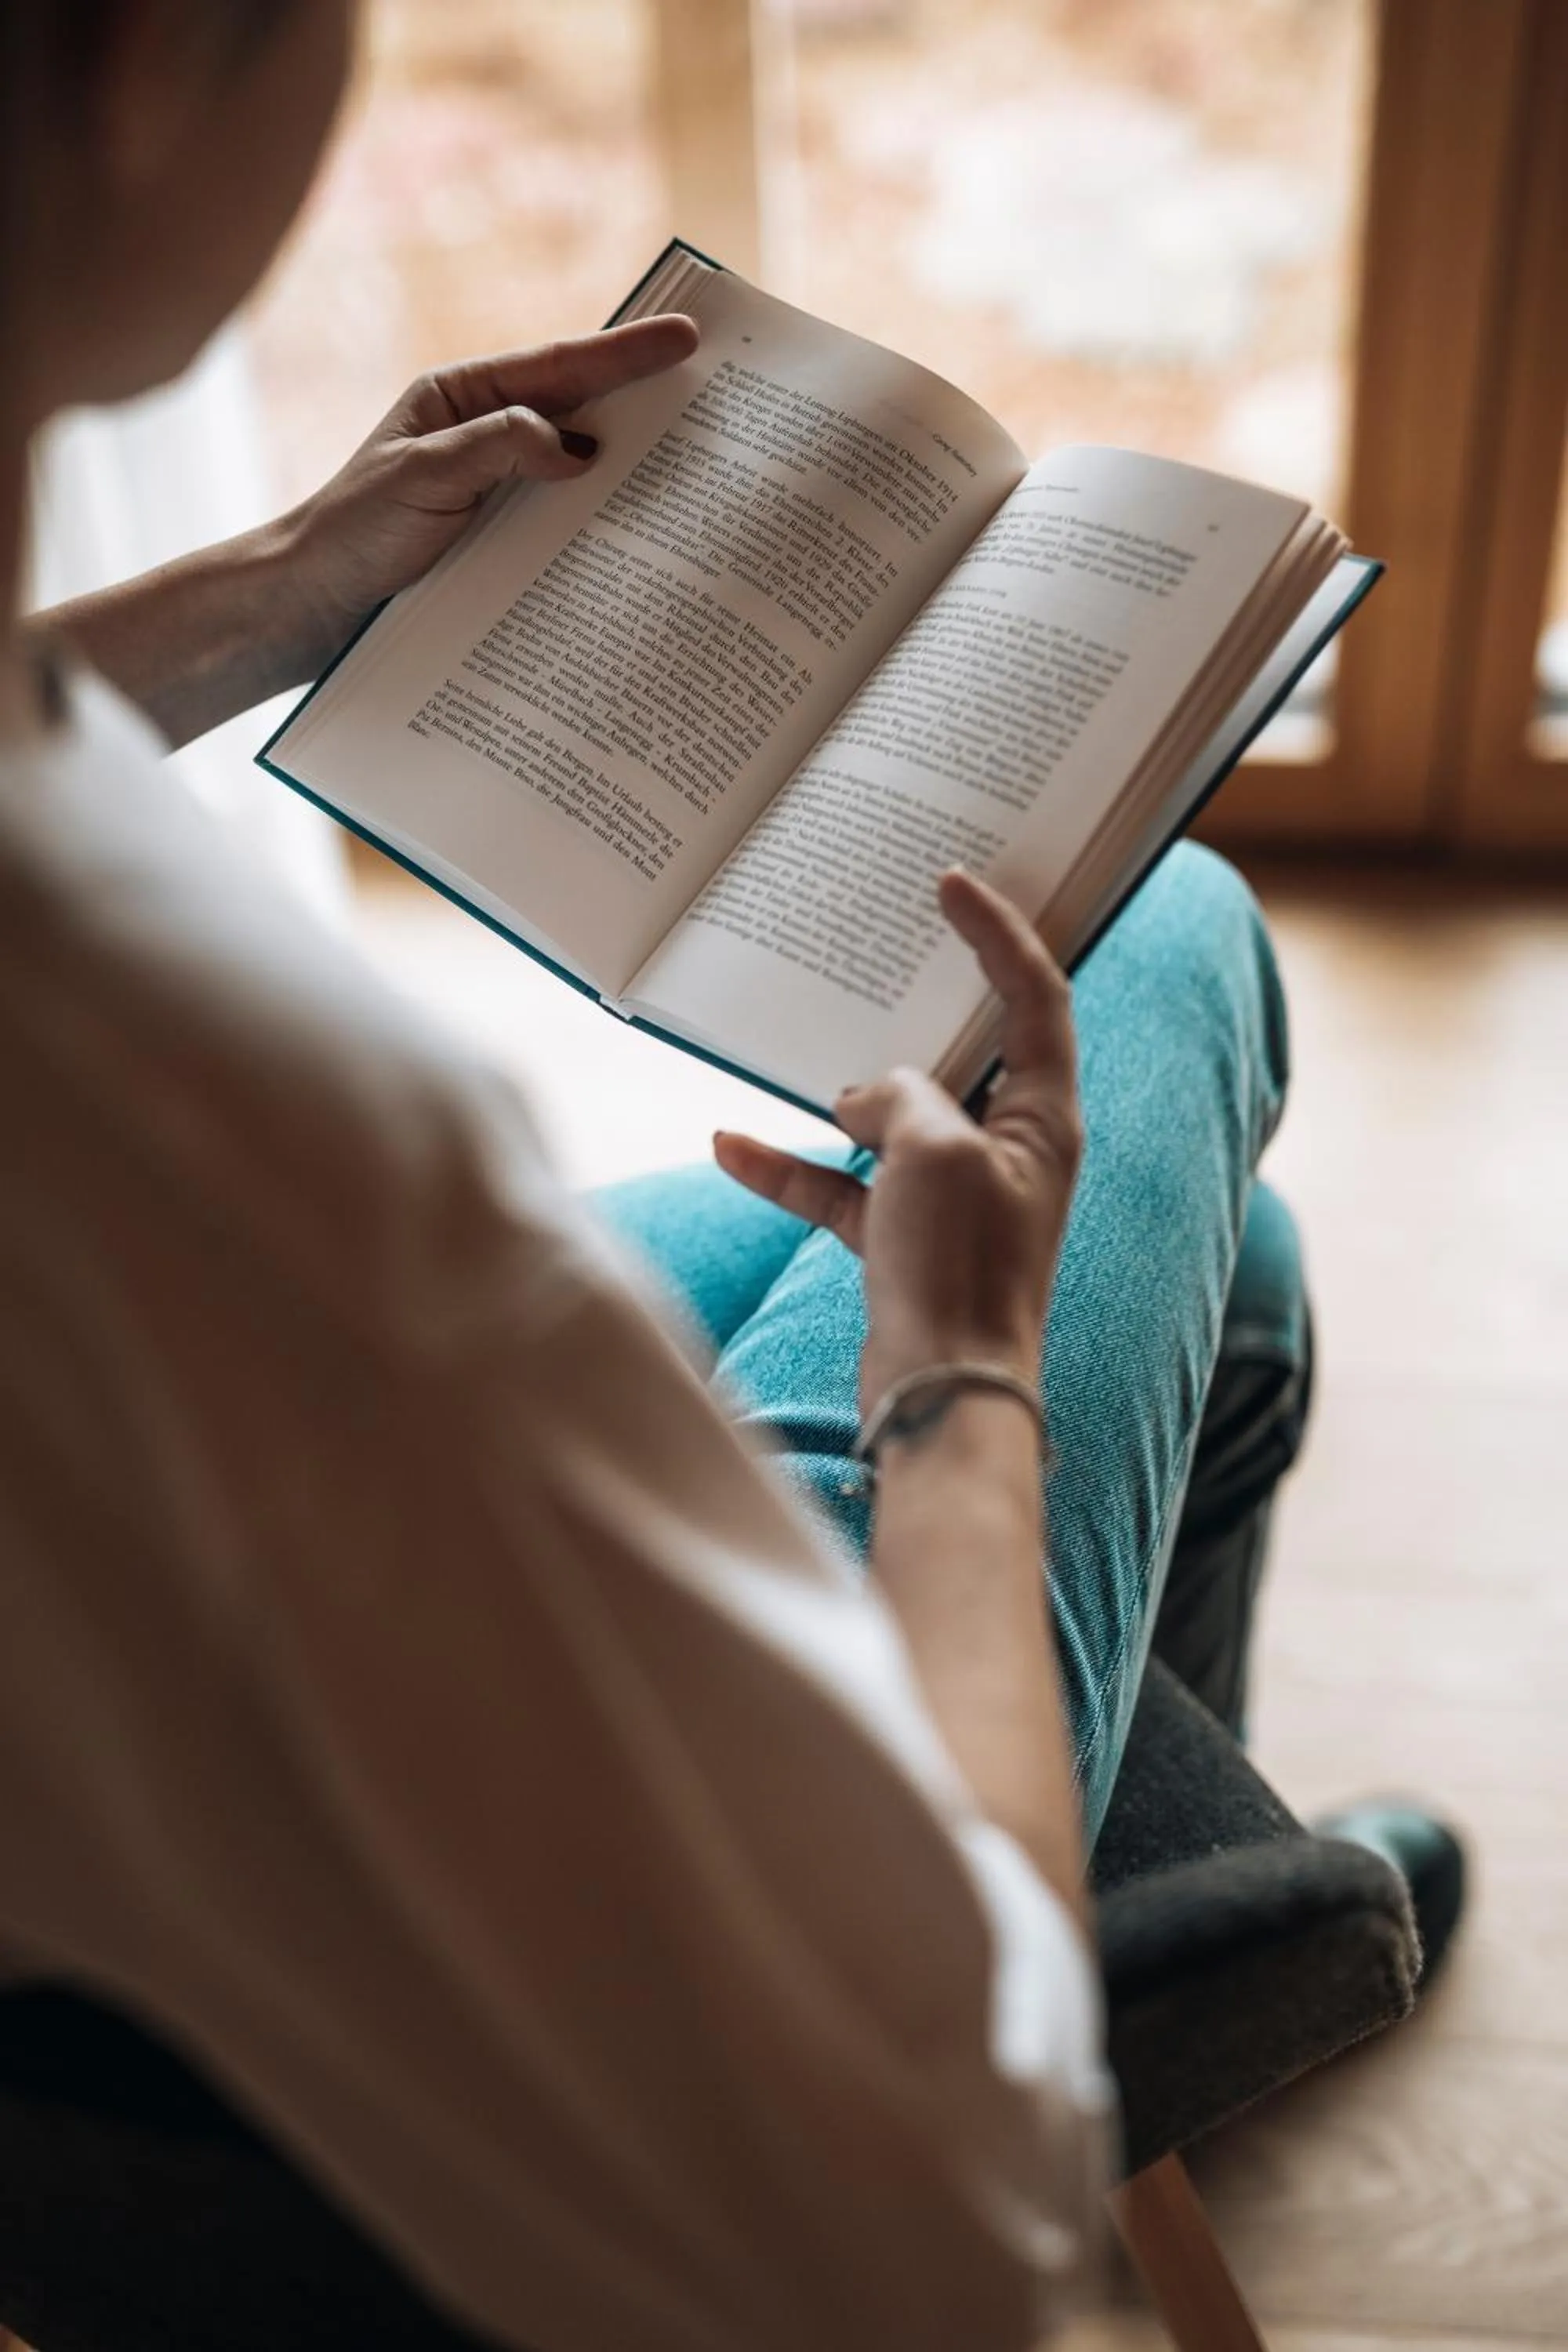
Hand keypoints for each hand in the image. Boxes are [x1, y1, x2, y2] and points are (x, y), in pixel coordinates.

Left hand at [274, 314, 699, 674]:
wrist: (308, 612)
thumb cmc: (350, 534)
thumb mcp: (419, 478)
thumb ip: (494, 449)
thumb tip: (575, 446)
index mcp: (463, 400)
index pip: (557, 367)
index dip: (625, 353)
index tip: (686, 338)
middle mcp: (489, 441)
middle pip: (584, 414)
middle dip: (649, 405)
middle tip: (723, 399)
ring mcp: (502, 497)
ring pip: (583, 478)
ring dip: (637, 479)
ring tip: (704, 474)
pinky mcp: (505, 551)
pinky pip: (566, 534)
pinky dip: (605, 536)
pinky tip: (647, 547)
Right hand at [714, 870, 1082, 1409]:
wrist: (942, 1395)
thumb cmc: (961, 1269)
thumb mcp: (932, 1150)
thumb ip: (900, 1095)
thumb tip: (863, 1099)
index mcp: (1042, 1117)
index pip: (1034, 997)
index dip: (998, 934)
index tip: (952, 884)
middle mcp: (1005, 1150)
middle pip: (959, 1055)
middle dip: (911, 1010)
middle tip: (874, 950)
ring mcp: (953, 1197)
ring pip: (891, 1120)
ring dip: (838, 1096)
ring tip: (789, 1047)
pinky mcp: (905, 1242)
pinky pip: (842, 1186)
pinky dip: (792, 1167)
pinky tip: (731, 1147)